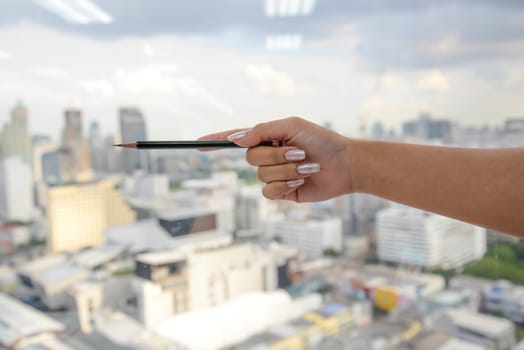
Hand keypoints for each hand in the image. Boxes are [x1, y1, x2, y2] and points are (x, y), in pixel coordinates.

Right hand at [199, 117, 353, 201]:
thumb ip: (263, 130)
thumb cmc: (322, 140)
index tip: (197, 143)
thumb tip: (236, 139)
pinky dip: (286, 185)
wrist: (345, 165)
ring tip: (307, 167)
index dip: (216, 141)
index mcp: (268, 138)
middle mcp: (268, 156)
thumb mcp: (292, 126)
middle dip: (277, 156)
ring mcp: (275, 175)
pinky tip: (302, 181)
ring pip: (262, 176)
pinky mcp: (283, 192)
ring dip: (287, 170)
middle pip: (251, 158)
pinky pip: (269, 192)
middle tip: (300, 152)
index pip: (236, 139)